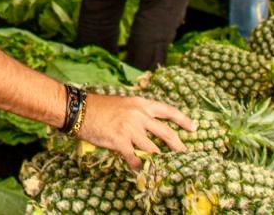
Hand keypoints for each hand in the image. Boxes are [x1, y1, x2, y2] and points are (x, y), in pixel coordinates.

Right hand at [76, 94, 192, 169]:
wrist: (80, 110)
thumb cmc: (100, 106)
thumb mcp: (124, 104)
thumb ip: (138, 113)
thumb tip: (150, 127)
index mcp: (141, 104)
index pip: (168, 110)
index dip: (183, 120)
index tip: (193, 127)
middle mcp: (139, 115)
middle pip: (166, 133)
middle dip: (178, 146)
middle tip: (184, 154)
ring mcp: (130, 129)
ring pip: (153, 149)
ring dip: (157, 159)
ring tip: (161, 166)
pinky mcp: (120, 141)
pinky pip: (135, 158)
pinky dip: (137, 165)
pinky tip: (138, 169)